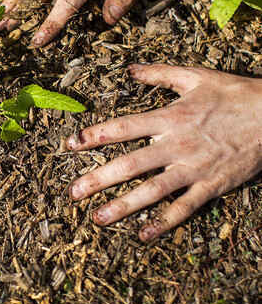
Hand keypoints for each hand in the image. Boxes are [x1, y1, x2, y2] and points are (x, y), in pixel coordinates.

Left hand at [67, 64, 261, 241]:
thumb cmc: (234, 94)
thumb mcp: (195, 76)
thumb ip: (159, 74)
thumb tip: (130, 69)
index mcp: (170, 117)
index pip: (122, 127)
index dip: (94, 136)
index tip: (69, 145)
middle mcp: (177, 144)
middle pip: (131, 164)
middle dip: (99, 179)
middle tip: (73, 192)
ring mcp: (194, 168)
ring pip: (153, 191)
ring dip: (124, 206)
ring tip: (98, 219)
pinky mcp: (212, 185)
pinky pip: (185, 208)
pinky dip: (164, 223)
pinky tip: (144, 235)